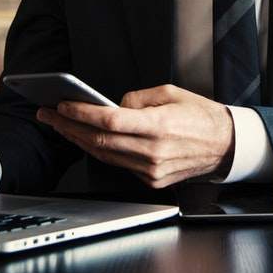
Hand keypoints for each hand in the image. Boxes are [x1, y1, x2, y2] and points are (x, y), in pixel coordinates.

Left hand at [36, 84, 234, 188]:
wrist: (225, 145)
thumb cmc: (201, 115)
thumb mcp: (171, 92)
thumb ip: (138, 98)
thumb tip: (114, 105)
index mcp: (158, 126)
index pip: (110, 121)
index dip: (81, 113)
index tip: (62, 105)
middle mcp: (152, 152)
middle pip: (99, 141)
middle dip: (69, 126)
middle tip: (48, 114)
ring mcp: (151, 170)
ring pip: (104, 155)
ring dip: (78, 139)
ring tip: (61, 125)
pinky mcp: (151, 180)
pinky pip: (118, 164)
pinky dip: (100, 150)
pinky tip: (87, 138)